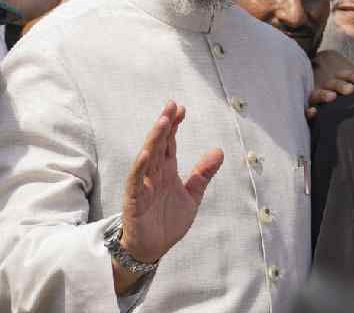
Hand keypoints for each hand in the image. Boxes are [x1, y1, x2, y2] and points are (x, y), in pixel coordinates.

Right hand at [113, 101, 223, 292]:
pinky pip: (136, 179)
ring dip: (154, 139)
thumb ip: (203, 173)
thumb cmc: (168, 220)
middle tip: (171, 105)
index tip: (181, 108)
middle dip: (164, 124)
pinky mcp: (135, 198)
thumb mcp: (192, 195)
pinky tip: (147, 153)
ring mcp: (143, 184)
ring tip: (162, 122)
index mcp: (166, 170)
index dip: (174, 125)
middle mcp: (153, 173)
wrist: (153, 248)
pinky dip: (140, 165)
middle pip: (159, 144)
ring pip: (148, 156)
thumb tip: (219, 151)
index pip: (170, 142)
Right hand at [306, 50, 353, 119]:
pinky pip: (306, 110)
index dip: (352, 76)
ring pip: (317, 94)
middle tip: (349, 89)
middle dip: (340, 86)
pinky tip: (313, 111)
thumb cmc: (339, 87)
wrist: (313, 86)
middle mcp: (324, 87)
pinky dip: (309, 111)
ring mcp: (314, 96)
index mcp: (335, 78)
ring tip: (331, 96)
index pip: (344, 75)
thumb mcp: (347, 80)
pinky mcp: (308, 108)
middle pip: (331, 84)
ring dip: (324, 95)